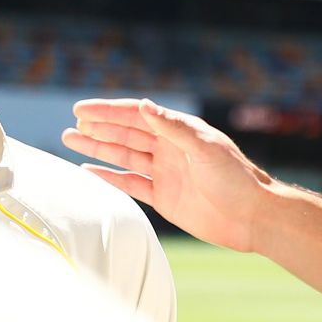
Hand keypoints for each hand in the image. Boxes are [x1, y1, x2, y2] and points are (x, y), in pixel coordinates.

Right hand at [63, 98, 270, 252]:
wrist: (251, 216)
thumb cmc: (236, 177)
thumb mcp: (206, 147)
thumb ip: (174, 128)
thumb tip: (144, 105)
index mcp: (179, 131)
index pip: (136, 116)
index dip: (108, 111)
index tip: (81, 109)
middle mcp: (169, 149)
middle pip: (126, 134)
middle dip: (98, 128)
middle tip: (71, 124)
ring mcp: (165, 173)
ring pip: (124, 156)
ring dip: (98, 148)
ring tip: (70, 140)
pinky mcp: (164, 197)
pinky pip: (130, 184)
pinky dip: (109, 177)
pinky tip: (89, 171)